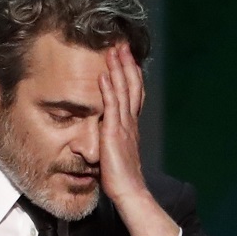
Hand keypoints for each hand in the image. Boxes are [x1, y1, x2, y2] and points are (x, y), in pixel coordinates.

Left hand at [97, 43, 179, 235]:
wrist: (129, 192)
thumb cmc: (121, 179)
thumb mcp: (116, 153)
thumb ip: (112, 140)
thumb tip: (104, 133)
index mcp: (131, 126)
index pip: (133, 94)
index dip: (130, 74)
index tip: (125, 57)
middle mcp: (131, 122)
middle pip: (132, 86)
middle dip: (126, 63)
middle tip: (121, 43)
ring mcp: (124, 126)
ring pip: (123, 91)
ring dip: (118, 69)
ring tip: (114, 49)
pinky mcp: (115, 133)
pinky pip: (112, 106)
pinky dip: (109, 89)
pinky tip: (104, 75)